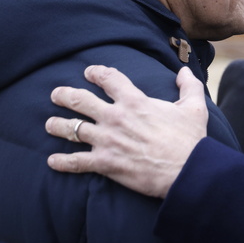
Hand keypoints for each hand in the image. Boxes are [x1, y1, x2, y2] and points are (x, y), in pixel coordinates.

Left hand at [45, 65, 207, 197]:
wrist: (186, 170)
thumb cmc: (190, 139)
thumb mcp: (194, 107)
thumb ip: (189, 86)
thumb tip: (183, 72)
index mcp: (135, 101)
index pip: (109, 79)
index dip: (97, 72)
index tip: (90, 72)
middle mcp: (116, 118)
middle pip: (80, 100)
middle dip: (64, 95)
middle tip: (56, 94)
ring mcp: (108, 141)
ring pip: (72, 129)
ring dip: (58, 125)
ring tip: (49, 124)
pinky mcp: (106, 163)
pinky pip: (77, 162)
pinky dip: (62, 162)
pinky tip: (52, 161)